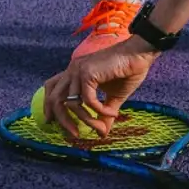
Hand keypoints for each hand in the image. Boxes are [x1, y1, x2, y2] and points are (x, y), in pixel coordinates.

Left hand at [42, 37, 159, 142]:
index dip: (48, 105)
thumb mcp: (113, 97)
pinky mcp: (88, 73)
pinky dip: (100, 111)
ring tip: (101, 125)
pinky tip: (112, 113)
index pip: (51, 87)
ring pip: (72, 103)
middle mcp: (73, 69)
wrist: (140, 54)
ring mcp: (79, 70)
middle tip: (74, 135)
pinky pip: (88, 100)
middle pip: (54, 98)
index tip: (51, 122)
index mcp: (75, 72)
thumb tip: (102, 134)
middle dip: (62, 120)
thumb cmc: (128, 71)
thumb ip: (103, 113)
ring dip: (86, 119)